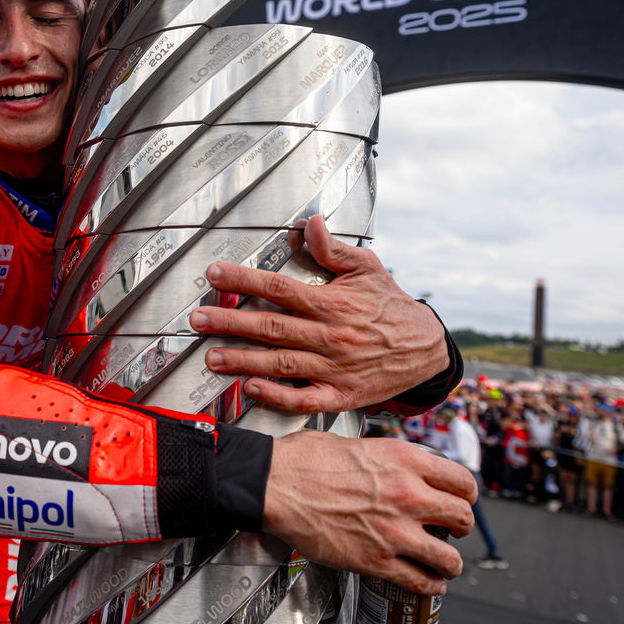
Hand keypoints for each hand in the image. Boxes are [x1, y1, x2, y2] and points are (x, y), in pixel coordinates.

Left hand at [187, 214, 447, 412]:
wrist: (425, 349)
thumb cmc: (390, 306)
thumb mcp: (367, 268)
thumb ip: (333, 250)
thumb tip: (310, 224)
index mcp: (332, 303)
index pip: (279, 288)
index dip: (244, 281)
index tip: (215, 274)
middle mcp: (329, 336)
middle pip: (271, 327)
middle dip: (231, 322)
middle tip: (198, 319)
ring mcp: (333, 368)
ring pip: (280, 364)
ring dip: (243, 361)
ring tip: (212, 357)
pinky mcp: (339, 395)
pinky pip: (303, 399)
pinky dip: (277, 396)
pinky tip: (252, 390)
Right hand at [262, 431, 476, 593]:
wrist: (275, 484)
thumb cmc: (304, 461)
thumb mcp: (358, 444)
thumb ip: (387, 460)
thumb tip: (395, 468)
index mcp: (405, 461)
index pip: (462, 481)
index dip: (466, 495)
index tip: (461, 501)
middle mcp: (408, 495)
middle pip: (463, 518)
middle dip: (462, 528)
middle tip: (454, 531)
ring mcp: (395, 531)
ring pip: (450, 557)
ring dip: (451, 563)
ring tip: (446, 564)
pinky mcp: (376, 560)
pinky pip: (420, 580)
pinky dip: (430, 585)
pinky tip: (429, 583)